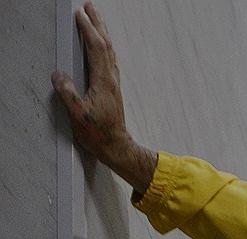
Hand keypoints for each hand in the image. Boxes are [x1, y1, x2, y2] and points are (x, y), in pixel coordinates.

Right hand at [50, 1, 155, 193]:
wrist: (115, 145)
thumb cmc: (97, 133)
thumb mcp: (78, 115)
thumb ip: (68, 94)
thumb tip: (58, 75)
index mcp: (103, 81)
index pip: (97, 48)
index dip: (88, 30)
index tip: (80, 15)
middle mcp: (111, 78)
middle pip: (106, 44)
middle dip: (98, 24)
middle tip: (90, 7)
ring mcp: (113, 82)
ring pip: (109, 51)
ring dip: (102, 32)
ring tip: (94, 19)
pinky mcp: (112, 87)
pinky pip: (109, 60)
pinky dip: (104, 46)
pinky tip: (101, 46)